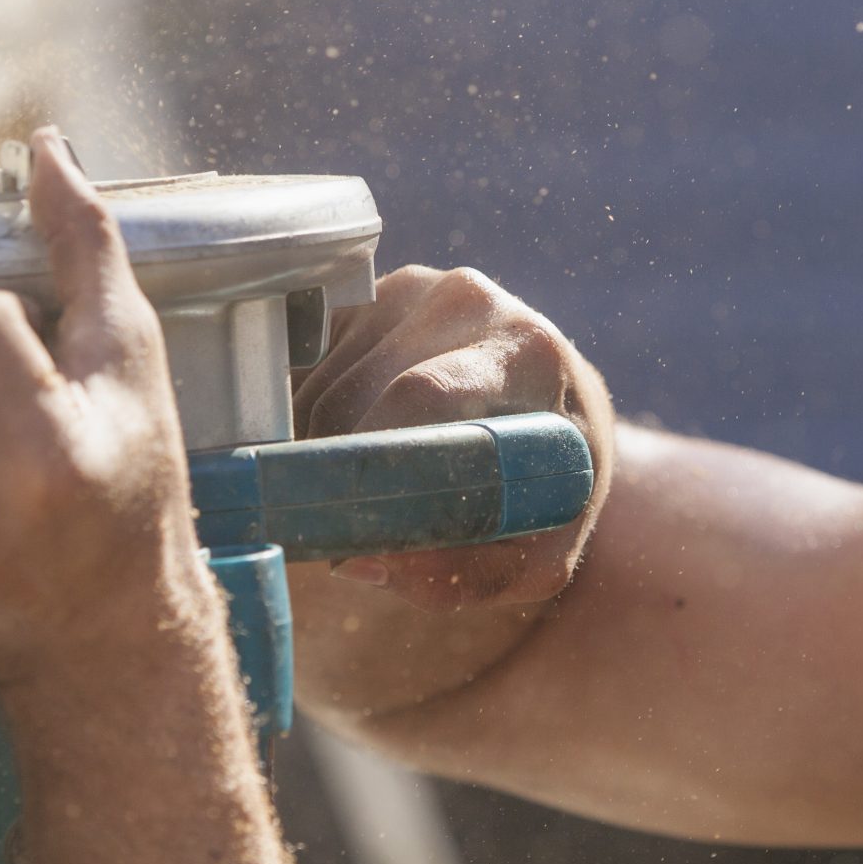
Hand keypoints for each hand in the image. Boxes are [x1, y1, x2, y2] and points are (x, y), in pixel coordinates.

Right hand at [291, 265, 613, 610]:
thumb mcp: (536, 555)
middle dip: (342, 477)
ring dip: (323, 457)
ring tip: (375, 486)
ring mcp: (412, 289)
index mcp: (527, 352)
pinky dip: (310, 425)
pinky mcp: (367, 295)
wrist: (556, 414)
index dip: (372, 463)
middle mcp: (468, 301)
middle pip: (355, 399)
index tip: (344, 525)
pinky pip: (306, 372)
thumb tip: (360, 560)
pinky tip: (356, 446)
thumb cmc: (547, 488)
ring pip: (320, 391)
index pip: (425, 394)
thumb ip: (463, 573)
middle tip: (353, 530)